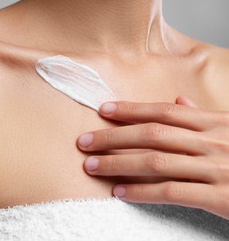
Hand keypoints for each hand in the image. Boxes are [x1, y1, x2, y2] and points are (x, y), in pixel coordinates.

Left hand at [77, 97, 228, 219]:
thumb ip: (203, 117)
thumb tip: (177, 103)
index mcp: (214, 124)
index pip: (163, 112)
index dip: (130, 110)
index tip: (103, 110)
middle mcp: (212, 142)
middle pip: (152, 134)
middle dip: (112, 137)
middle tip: (84, 142)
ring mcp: (216, 168)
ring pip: (156, 161)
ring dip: (118, 164)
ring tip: (92, 167)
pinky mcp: (220, 197)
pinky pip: (172, 192)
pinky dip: (142, 192)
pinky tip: (120, 193)